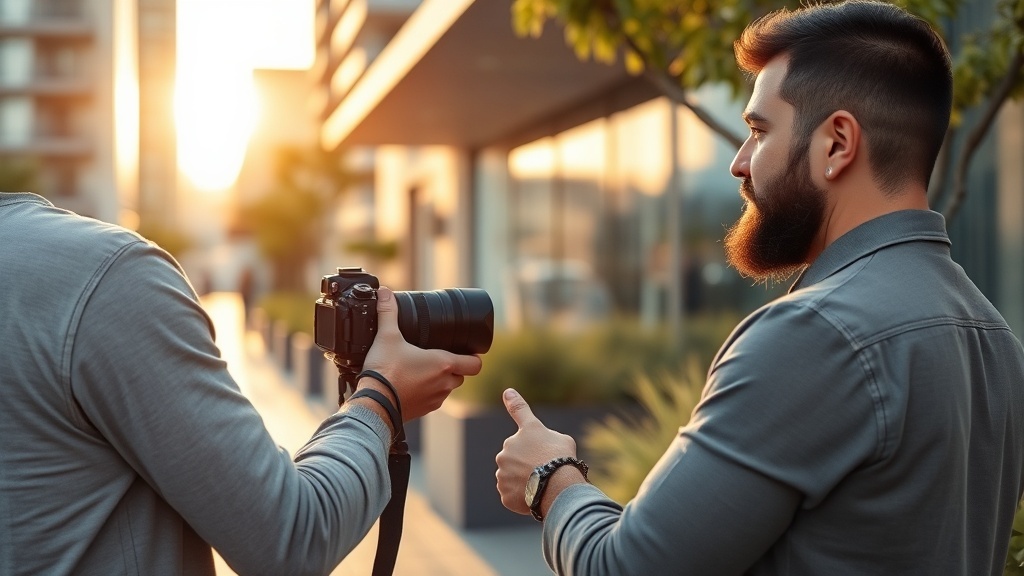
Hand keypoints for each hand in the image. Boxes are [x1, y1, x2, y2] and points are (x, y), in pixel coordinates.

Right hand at [360, 287, 481, 421]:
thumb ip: (388, 312)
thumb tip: (385, 293)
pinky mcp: (423, 411)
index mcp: (444, 364)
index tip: (466, 351)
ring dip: (441, 380)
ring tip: (423, 370)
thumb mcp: (387, 336)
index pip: (475, 364)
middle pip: (461, 375)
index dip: (474, 357)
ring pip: (447, 389)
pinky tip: (412, 384)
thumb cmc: (384, 371)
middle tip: (438, 356)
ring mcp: (435, 400)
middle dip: (454, 367)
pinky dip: (427, 393)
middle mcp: (444, 383)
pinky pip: (433, 400)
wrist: (373, 403)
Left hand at [495, 388, 578, 515]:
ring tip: (540, 486)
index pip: (520, 411)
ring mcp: (503, 471)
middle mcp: (509, 447)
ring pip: (512, 475)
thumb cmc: (563, 460)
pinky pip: (512, 494)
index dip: (514, 400)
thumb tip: (543, 446)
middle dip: (526, 462)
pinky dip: (522, 497)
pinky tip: (534, 497)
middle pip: (516, 455)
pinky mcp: (504, 492)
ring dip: (523, 480)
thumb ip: (549, 440)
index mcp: (527, 431)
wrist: (556, 485)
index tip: (508, 392)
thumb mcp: (564, 441)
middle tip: (543, 471)